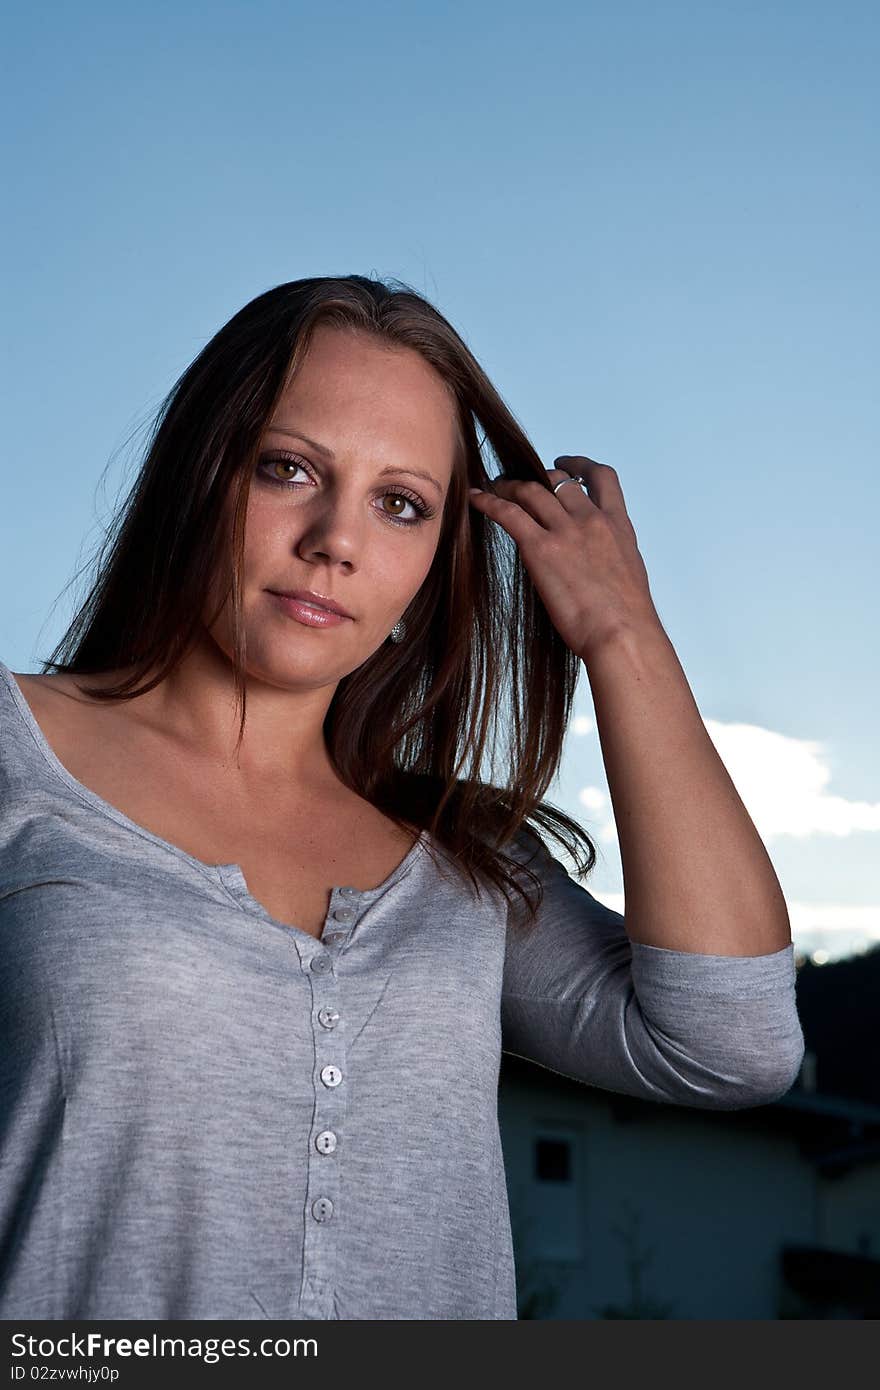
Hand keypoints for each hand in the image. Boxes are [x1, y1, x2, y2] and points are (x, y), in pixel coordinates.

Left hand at [468, 456, 661, 662]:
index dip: (579, 465)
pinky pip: (508, 513)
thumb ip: (608, 554)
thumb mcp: (627, 572)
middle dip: (536, 478)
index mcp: (618, 525)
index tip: (564, 465)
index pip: (602, 477)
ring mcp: (566, 531)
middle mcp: (592, 520)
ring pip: (530, 490)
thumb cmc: (626, 618)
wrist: (622, 634)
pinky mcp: (541, 548)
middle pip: (558, 482)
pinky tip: (476, 499)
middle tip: (518, 484)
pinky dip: (489, 502)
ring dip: (508, 485)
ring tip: (493, 488)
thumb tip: (591, 558)